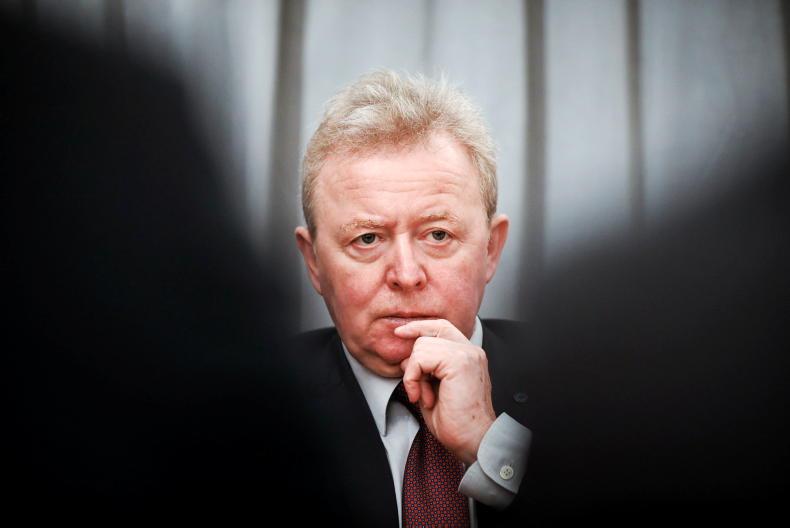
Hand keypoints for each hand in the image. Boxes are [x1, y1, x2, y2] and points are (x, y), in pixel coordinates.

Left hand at [394, 319, 495, 464]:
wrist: (472, 440)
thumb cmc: (455, 422)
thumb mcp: (434, 388)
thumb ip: (424, 368)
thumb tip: (405, 358)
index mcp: (468, 355)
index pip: (441, 327)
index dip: (419, 327)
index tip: (400, 333)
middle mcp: (470, 351)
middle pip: (428, 334)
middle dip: (414, 362)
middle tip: (419, 389)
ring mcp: (466, 354)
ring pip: (421, 346)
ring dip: (414, 374)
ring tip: (426, 396)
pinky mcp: (458, 361)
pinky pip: (420, 358)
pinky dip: (413, 378)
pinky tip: (423, 397)